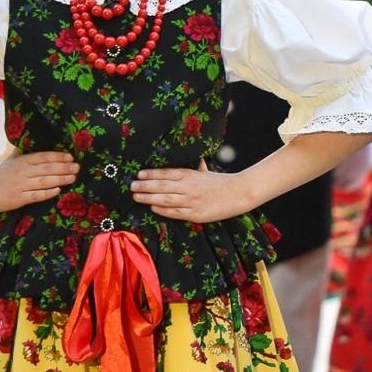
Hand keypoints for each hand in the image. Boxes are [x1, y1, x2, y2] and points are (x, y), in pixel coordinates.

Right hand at [0, 151, 78, 212]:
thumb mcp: (11, 160)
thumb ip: (23, 153)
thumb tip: (32, 141)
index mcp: (22, 161)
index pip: (43, 156)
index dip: (57, 156)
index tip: (70, 156)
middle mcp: (23, 172)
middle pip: (47, 168)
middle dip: (64, 167)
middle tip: (77, 167)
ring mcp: (21, 185)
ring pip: (44, 181)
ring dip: (60, 179)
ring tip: (73, 177)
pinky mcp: (18, 198)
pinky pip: (35, 195)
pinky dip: (47, 193)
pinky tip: (58, 191)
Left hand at [131, 162, 257, 222]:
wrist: (239, 193)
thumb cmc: (221, 182)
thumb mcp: (205, 171)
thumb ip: (194, 167)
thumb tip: (188, 157)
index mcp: (190, 174)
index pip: (166, 173)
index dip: (151, 174)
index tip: (139, 174)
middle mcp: (189, 186)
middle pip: (162, 185)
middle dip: (145, 186)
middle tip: (132, 186)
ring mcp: (192, 200)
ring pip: (166, 199)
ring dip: (149, 198)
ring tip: (136, 197)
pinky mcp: (196, 214)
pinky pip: (176, 212)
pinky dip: (163, 210)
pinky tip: (153, 208)